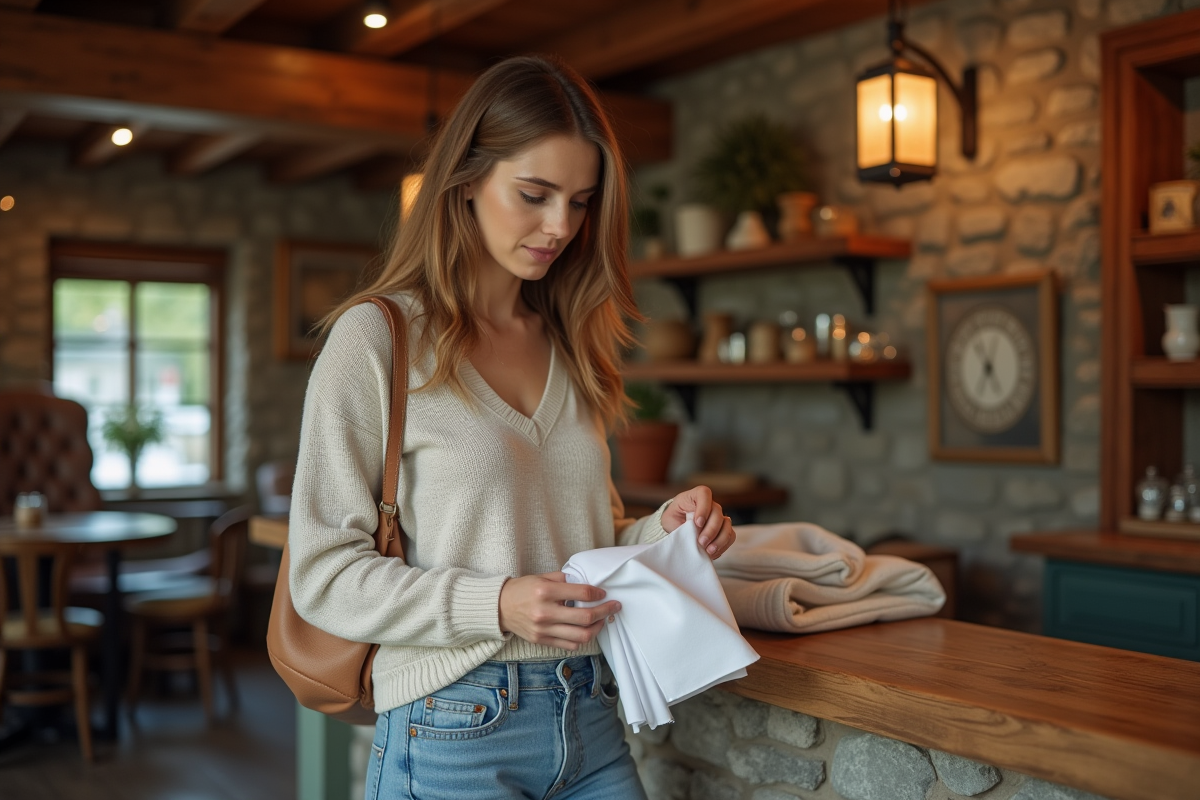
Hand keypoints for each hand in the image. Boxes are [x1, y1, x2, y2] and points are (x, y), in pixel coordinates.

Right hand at [498, 572, 619, 650]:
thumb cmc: (522, 589)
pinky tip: (586, 631)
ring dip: (597, 628)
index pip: (581, 594)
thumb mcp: (541, 577)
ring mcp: (544, 629)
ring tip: (602, 621)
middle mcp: (545, 612)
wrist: (499, 607)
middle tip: (614, 606)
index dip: (597, 594)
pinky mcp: (542, 640)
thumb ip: (563, 579)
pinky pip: (569, 644)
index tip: (603, 593)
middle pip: (585, 617)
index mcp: (545, 591)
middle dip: (604, 611)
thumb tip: (585, 583)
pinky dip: (582, 639)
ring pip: (580, 635)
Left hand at [661, 485, 735, 559]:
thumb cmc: (673, 519)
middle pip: (717, 512)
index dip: (703, 508)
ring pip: (726, 524)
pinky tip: (713, 552)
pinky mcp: (724, 530)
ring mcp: (719, 517)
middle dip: (710, 529)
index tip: (697, 523)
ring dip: (719, 539)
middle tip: (701, 542)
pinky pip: (730, 536)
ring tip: (709, 550)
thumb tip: (690, 533)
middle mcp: (710, 505)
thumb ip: (678, 522)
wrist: (677, 528)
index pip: (704, 494)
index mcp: (695, 496)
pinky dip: (723, 545)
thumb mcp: (670, 517)